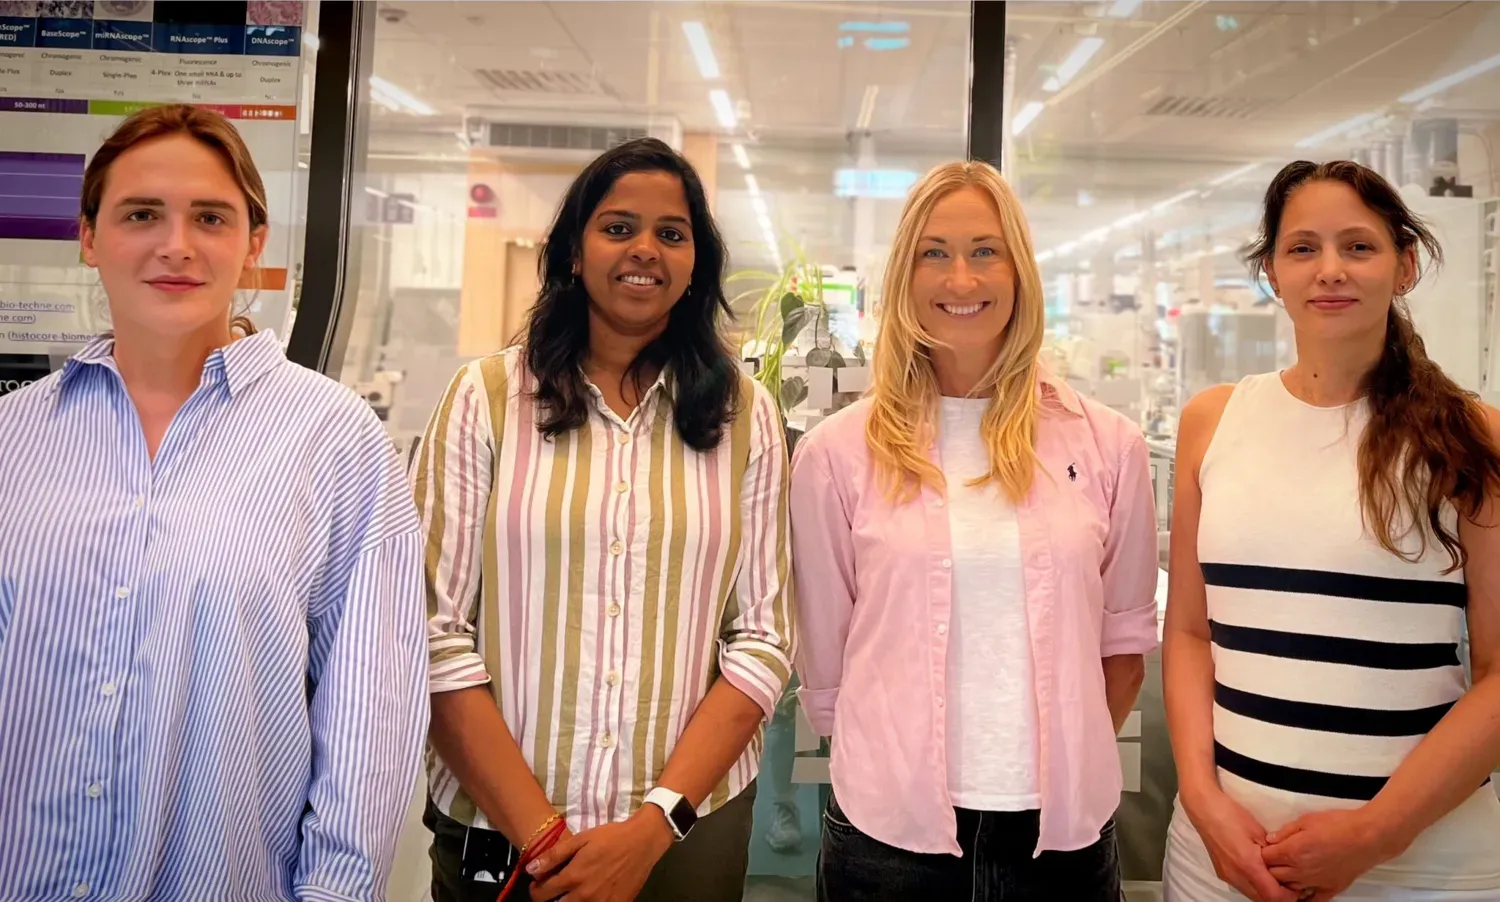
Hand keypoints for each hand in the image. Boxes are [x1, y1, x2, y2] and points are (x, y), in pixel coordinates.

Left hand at [527, 810, 673, 901]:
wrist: (642, 842)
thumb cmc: (610, 838)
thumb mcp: (581, 839)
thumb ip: (554, 855)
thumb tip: (530, 869)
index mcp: (573, 877)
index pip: (542, 894)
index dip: (535, 890)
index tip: (538, 885)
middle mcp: (584, 895)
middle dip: (549, 900)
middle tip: (553, 891)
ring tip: (569, 894)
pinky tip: (590, 896)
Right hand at [1182, 789, 1298, 901]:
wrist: (1204, 809)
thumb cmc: (1232, 815)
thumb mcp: (1259, 832)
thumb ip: (1273, 854)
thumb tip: (1285, 866)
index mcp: (1248, 865)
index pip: (1273, 896)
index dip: (1290, 896)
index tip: (1299, 887)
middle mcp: (1236, 876)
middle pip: (1263, 900)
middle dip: (1279, 896)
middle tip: (1291, 883)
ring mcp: (1227, 876)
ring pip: (1252, 895)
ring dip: (1266, 892)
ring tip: (1277, 877)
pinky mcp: (1222, 872)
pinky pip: (1243, 887)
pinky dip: (1255, 885)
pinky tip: (1260, 871)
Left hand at [1262, 808, 1398, 900]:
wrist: (1368, 837)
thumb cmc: (1338, 824)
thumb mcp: (1306, 820)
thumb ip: (1285, 831)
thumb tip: (1270, 840)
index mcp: (1292, 851)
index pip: (1266, 858)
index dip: (1264, 852)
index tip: (1267, 847)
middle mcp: (1301, 871)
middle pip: (1274, 875)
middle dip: (1271, 867)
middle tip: (1276, 859)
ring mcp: (1316, 882)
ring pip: (1290, 888)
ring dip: (1285, 881)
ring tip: (1288, 872)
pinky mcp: (1331, 889)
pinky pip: (1313, 900)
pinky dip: (1304, 898)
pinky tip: (1301, 893)